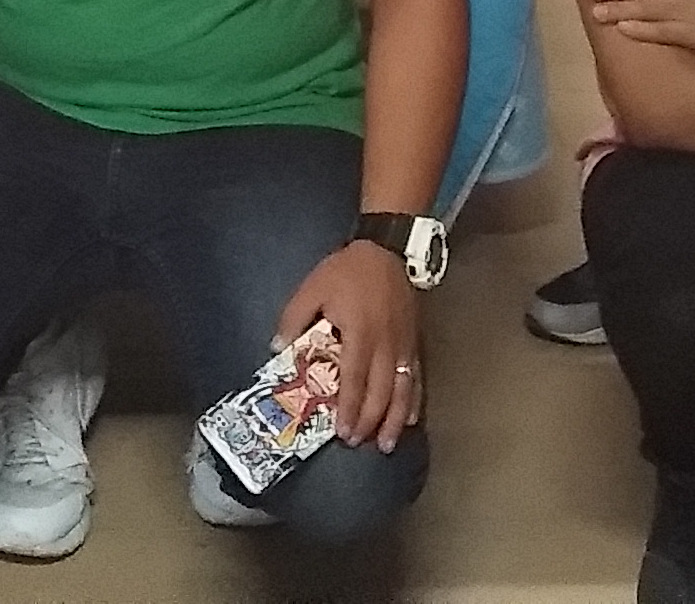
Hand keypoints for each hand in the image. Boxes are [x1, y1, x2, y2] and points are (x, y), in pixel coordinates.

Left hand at [274, 247, 422, 452]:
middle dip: (370, 421)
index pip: (355, 380)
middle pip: (381, 392)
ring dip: (395, 420)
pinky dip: (414, 402)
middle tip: (357, 443)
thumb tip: (277, 349)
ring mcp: (404, 346)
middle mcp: (386, 345)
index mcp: (360, 334)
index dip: (350, 409)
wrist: (387, 249)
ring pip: (403, 391)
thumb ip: (293, 319)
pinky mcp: (414, 342)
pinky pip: (417, 378)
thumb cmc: (347, 271)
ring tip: (386, 444)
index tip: (342, 432)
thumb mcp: (312, 288)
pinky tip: (409, 419)